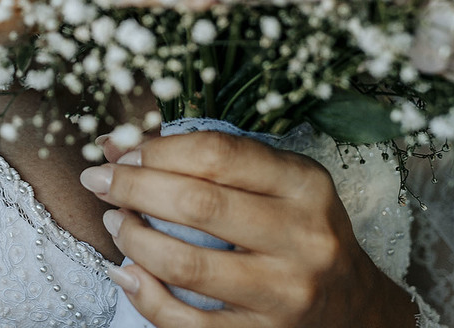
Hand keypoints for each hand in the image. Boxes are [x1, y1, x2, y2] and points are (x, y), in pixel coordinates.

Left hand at [81, 131, 416, 327]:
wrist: (354, 307)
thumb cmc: (299, 231)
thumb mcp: (276, 183)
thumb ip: (209, 161)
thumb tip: (116, 144)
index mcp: (304, 184)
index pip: (217, 153)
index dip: (158, 149)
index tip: (121, 151)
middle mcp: (302, 237)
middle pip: (197, 203)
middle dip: (132, 187)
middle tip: (99, 181)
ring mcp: (286, 293)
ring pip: (187, 264)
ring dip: (134, 240)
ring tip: (115, 223)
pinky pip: (188, 323)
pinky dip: (146, 297)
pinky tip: (127, 274)